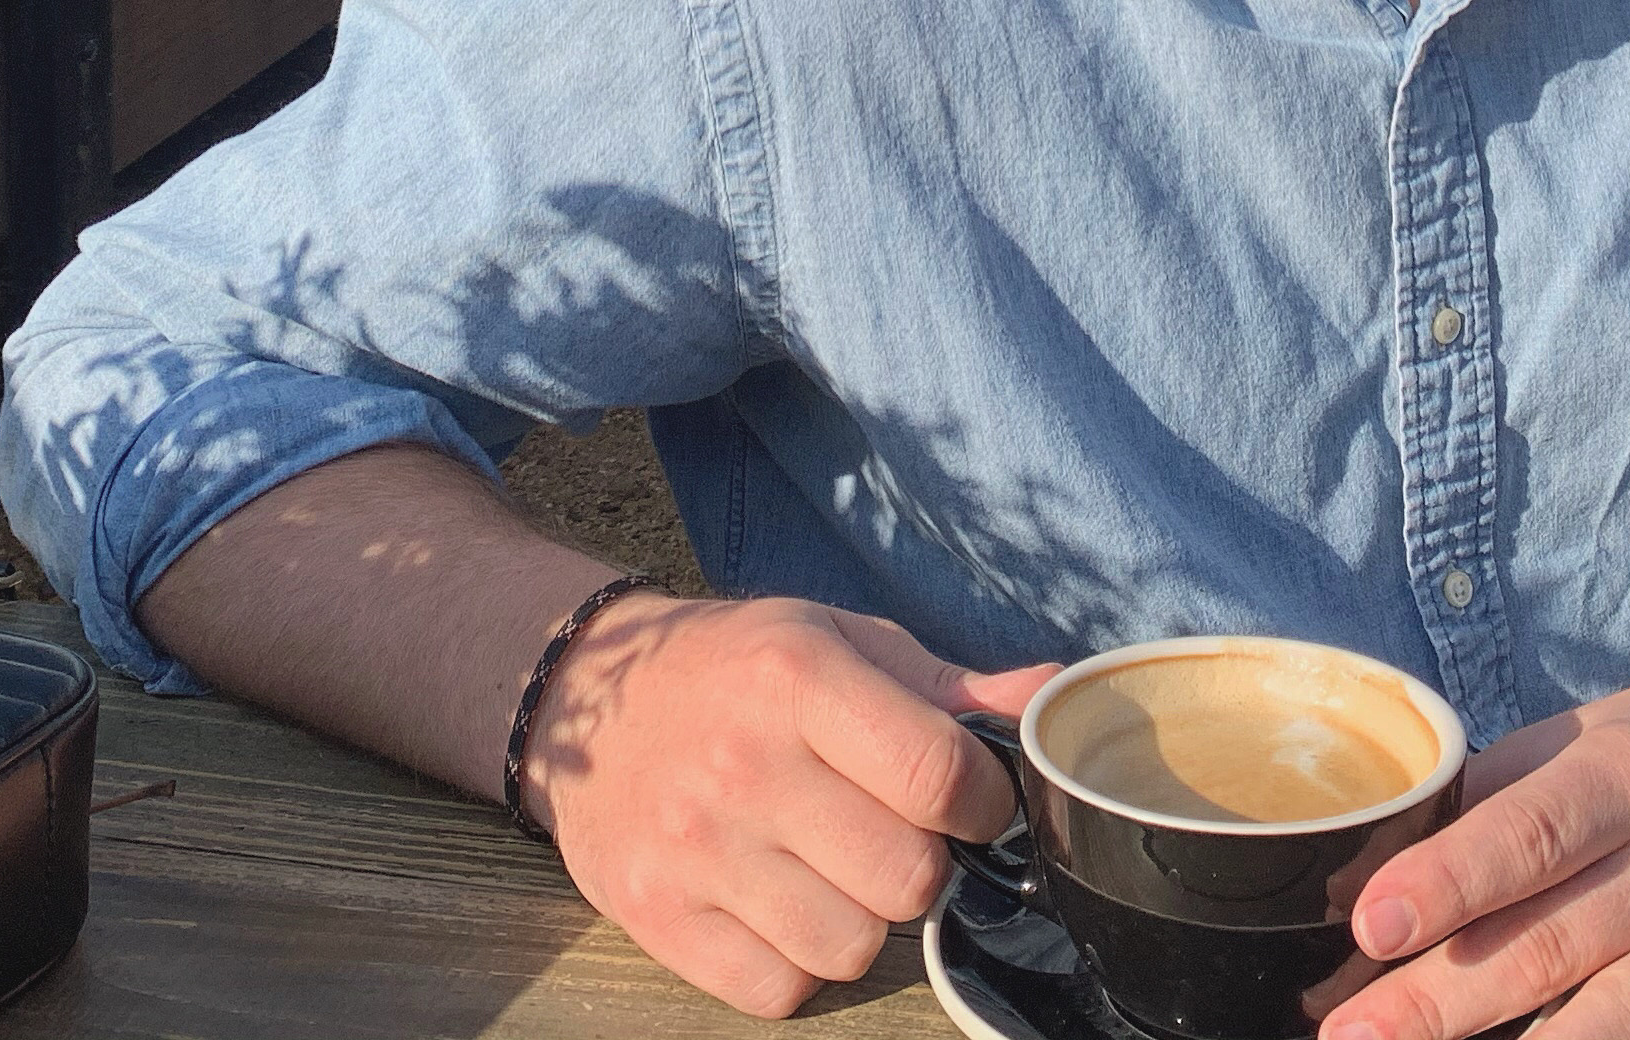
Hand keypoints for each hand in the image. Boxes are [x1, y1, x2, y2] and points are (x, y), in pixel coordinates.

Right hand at [517, 592, 1060, 1018]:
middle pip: (907, 877)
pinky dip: (796, 962)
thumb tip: (1046, 695)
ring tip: (831, 869)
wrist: (582, 702)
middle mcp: (743, 763)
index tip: (971, 801)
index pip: (939, 774)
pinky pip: (779, 990)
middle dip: (922, 863)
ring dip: (861, 919)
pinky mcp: (657, 916)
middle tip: (888, 833)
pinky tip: (779, 905)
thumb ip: (942, 683)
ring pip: (852, 946)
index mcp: (797, 677)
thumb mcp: (833, 639)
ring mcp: (695, 848)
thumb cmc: (735, 669)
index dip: (984, 802)